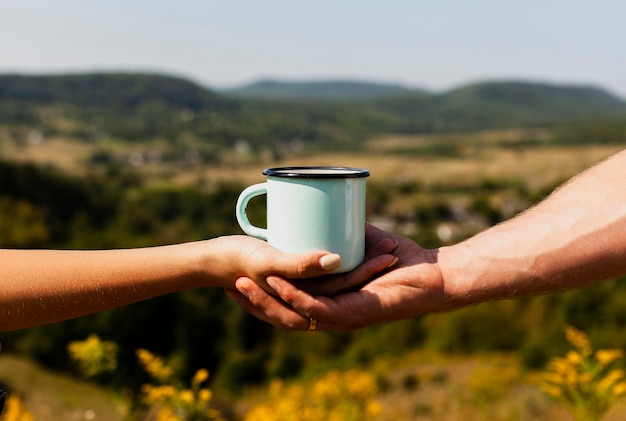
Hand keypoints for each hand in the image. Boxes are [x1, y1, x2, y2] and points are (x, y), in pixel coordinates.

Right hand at [226, 225, 443, 330]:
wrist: (434, 272)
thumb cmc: (400, 256)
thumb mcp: (361, 241)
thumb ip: (341, 233)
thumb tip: (322, 210)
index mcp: (330, 300)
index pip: (286, 303)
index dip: (260, 295)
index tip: (235, 278)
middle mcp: (332, 314)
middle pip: (282, 313)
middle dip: (254, 301)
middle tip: (231, 283)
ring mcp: (341, 317)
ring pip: (294, 314)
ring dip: (267, 301)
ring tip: (243, 284)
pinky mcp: (353, 315)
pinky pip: (317, 310)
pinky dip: (295, 298)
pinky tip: (277, 285)